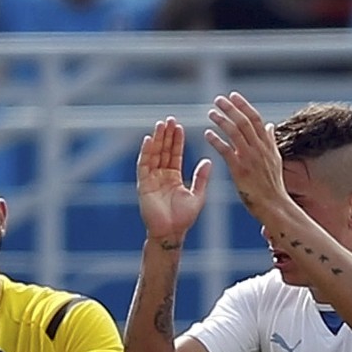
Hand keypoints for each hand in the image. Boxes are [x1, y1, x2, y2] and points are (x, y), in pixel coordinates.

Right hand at [137, 116, 210, 243]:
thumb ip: (201, 177)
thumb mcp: (197, 195)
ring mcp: (151, 179)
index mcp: (173, 178)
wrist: (171, 233)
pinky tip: (149, 139)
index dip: (177, 140)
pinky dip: (146, 152)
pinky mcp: (144, 184)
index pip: (175, 154)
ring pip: (154, 155)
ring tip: (161, 124)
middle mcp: (161, 176)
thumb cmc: (184, 218)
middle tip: (170, 119)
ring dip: (157, 139)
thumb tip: (208, 160)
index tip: (179, 126)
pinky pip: (144, 165)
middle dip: (166, 135)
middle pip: (163, 151)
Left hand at [204, 92, 285, 221]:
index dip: (244, 106)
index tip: (233, 96)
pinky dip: (217, 140)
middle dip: (231, 108)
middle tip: (218, 99)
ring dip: (222, 121)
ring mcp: (250, 158)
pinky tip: (207, 134)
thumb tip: (269, 125)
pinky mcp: (240, 170)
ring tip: (210, 113)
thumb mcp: (276, 160)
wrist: (274, 206)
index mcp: (267, 145)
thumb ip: (270, 141)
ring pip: (235, 133)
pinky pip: (226, 151)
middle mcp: (259, 149)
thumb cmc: (273, 186)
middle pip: (244, 122)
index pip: (256, 119)